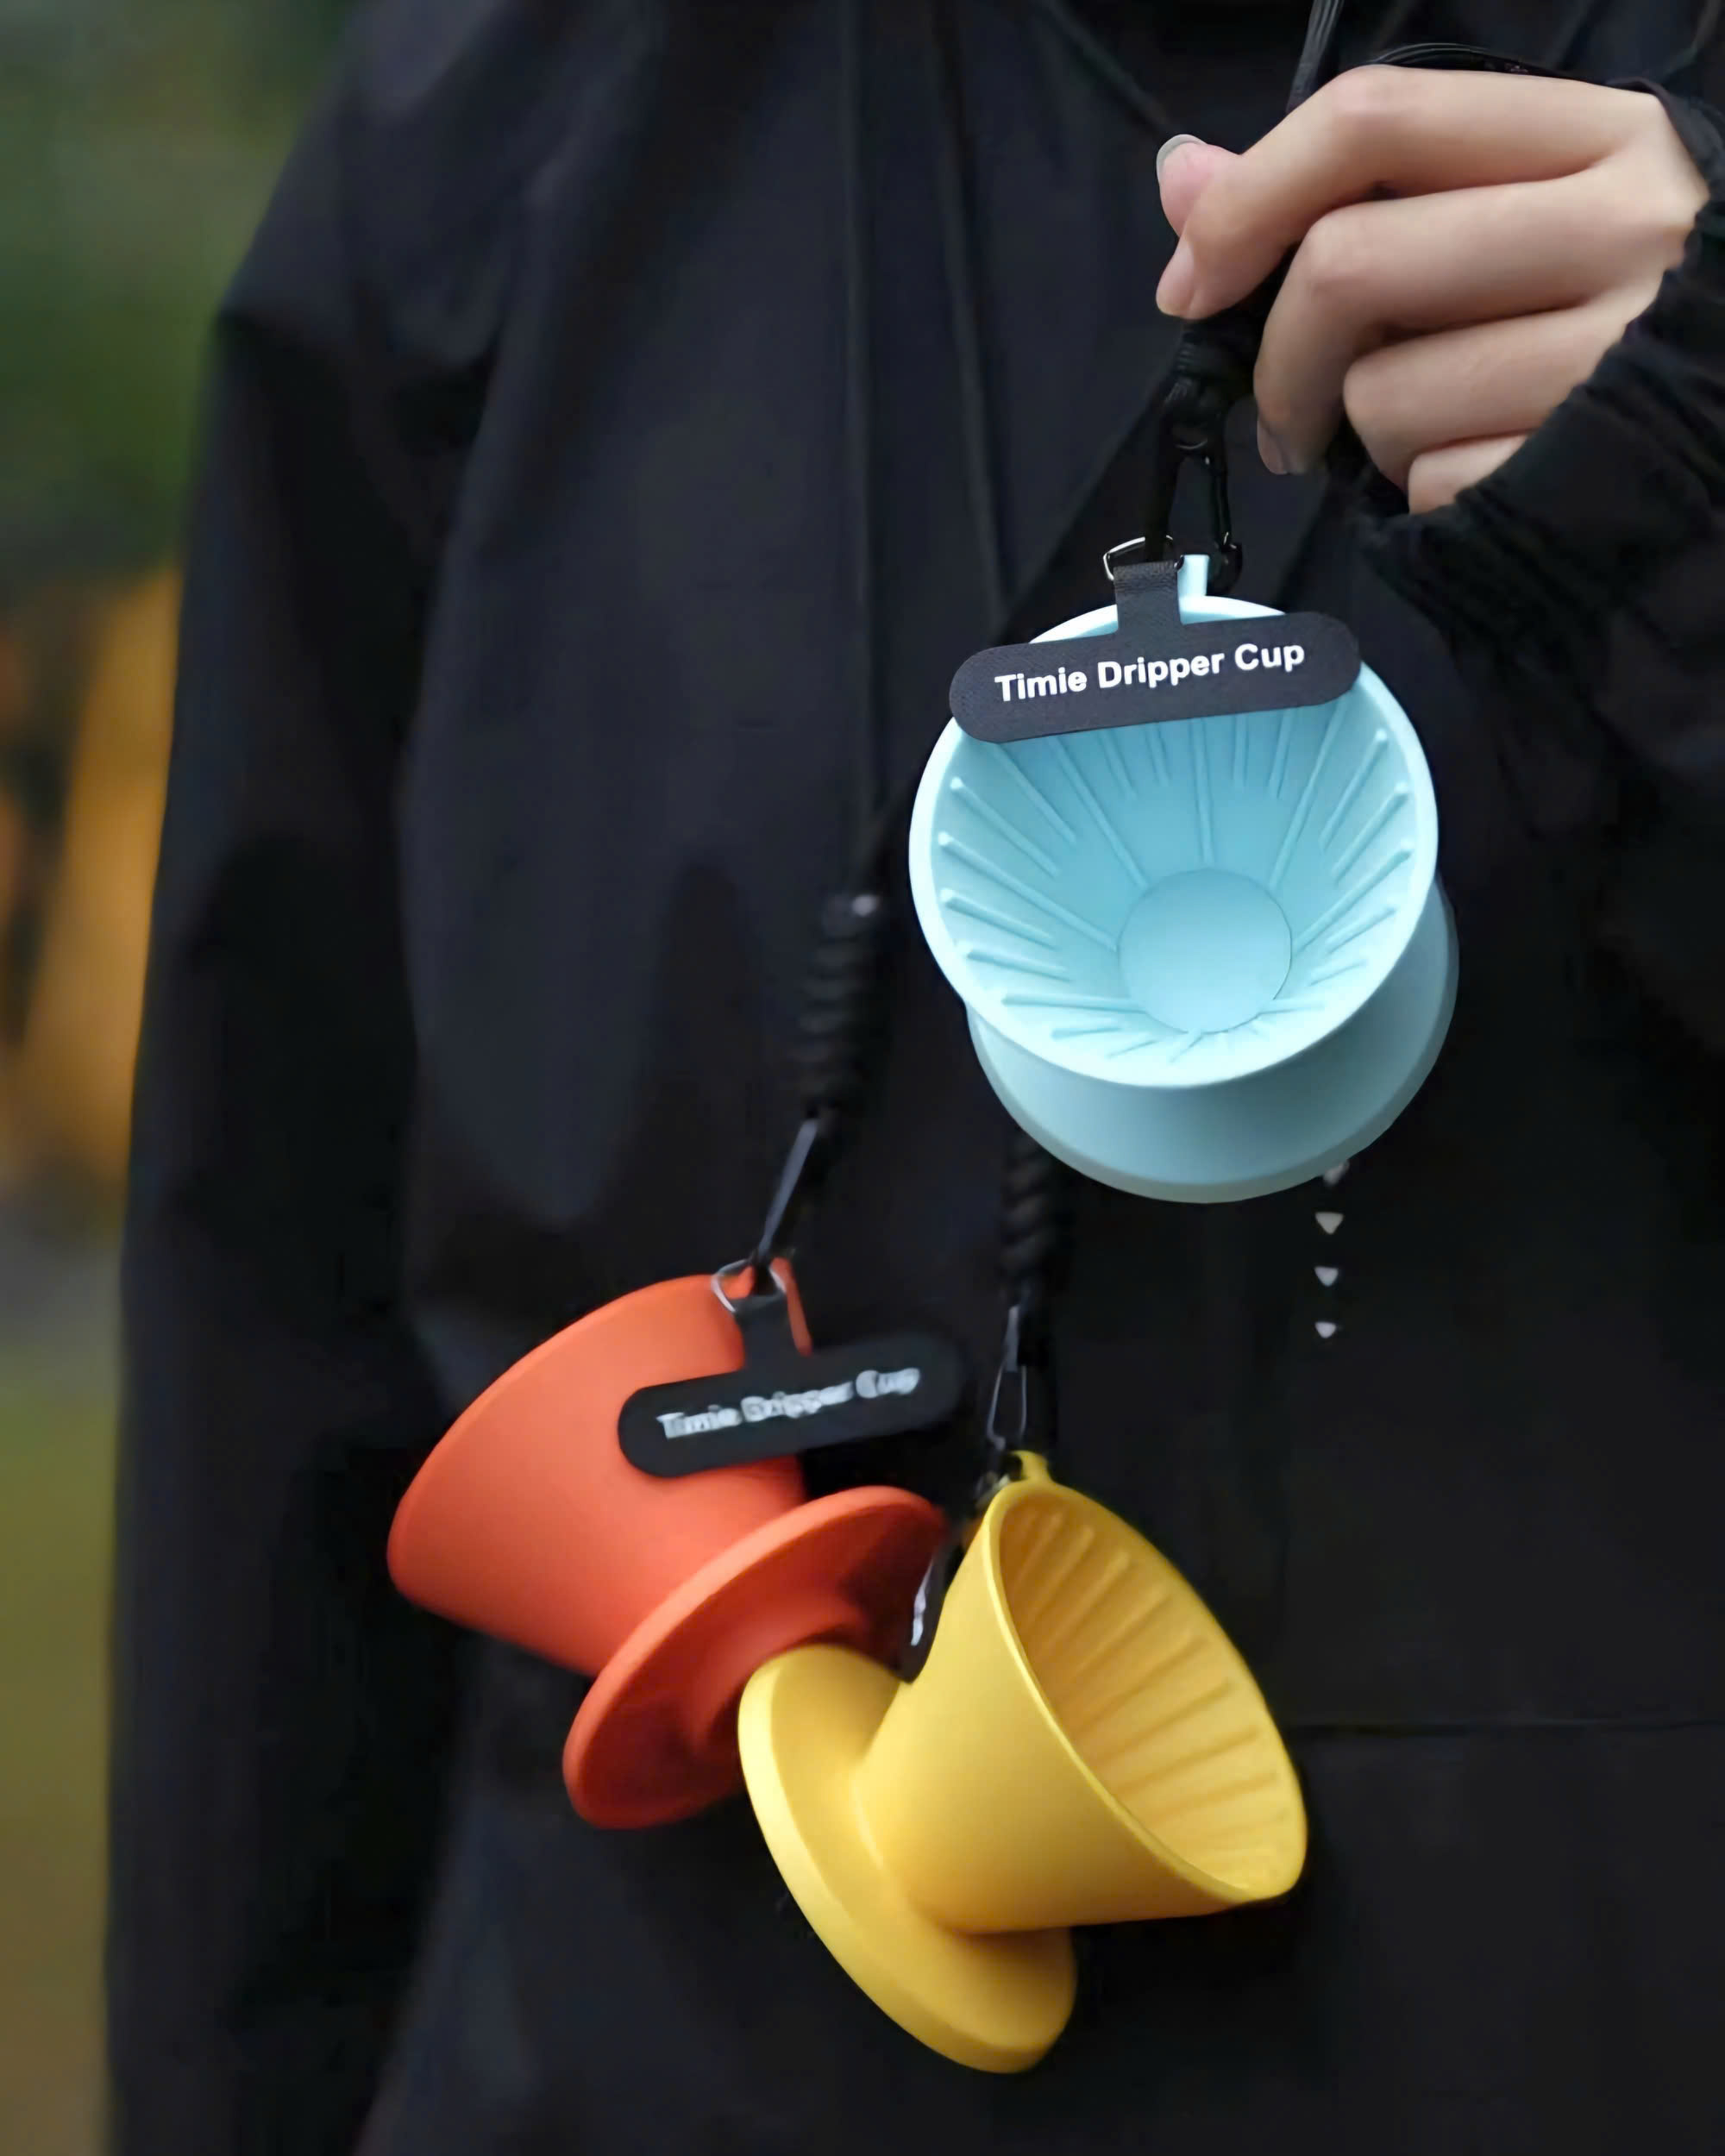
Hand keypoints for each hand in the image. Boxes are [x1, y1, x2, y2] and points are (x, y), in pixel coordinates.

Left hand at [1156, 69, 1707, 509]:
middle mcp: (1623, 225)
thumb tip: (1181, 175)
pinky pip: (1423, 480)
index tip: (1194, 283)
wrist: (1720, 433)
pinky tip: (1465, 474)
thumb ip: (1348, 193)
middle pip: (1347, 264)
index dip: (1250, 199)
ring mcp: (1608, 351)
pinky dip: (1411, 494)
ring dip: (1356, 436)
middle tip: (1288, 415)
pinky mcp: (1582, 464)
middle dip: (1278, 360)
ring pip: (1379, 390)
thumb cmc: (1592, 314)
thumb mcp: (1507, 217)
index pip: (1375, 117)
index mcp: (1598, 135)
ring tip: (1408, 438)